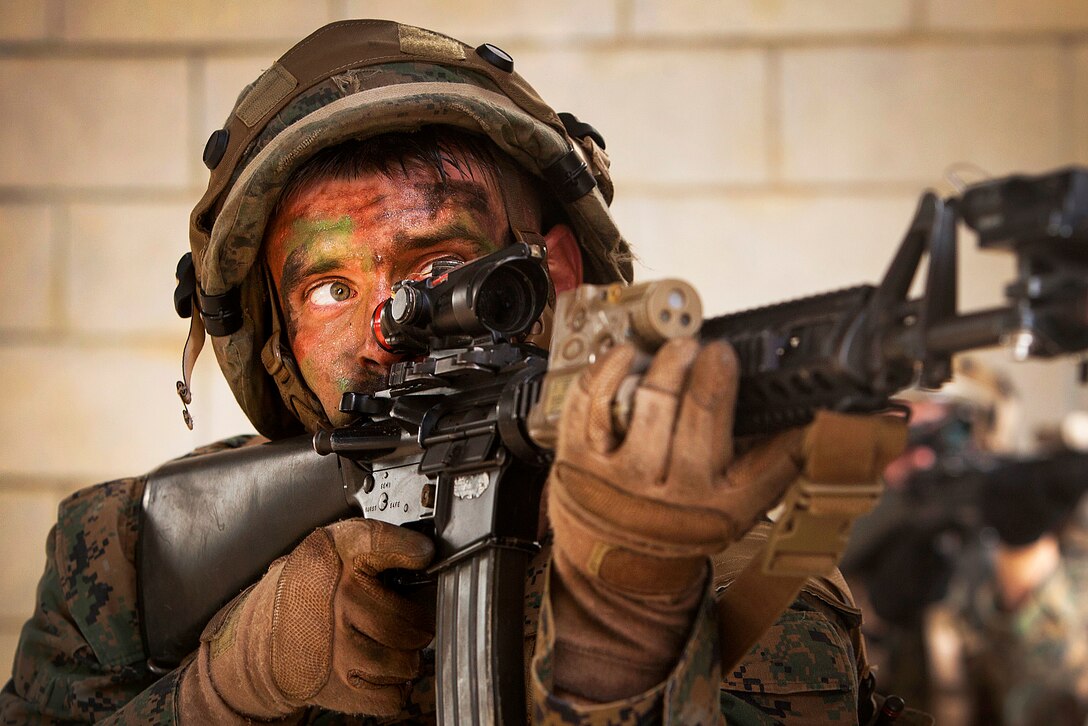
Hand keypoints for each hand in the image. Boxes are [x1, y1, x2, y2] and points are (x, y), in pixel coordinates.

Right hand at [179, 518, 434, 719]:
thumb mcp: (336, 547)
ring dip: (407, 656)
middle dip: (421, 621)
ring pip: (406, 662)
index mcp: (338, 558)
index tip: (424, 553)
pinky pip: (392, 697)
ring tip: (392, 643)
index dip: (410, 548)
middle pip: (412, 622)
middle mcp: (339, 603)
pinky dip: (393, 687)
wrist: (261, 638)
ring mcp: (338, 650)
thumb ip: (380, 544)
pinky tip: (380, 667)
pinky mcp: (337, 688)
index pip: (380, 543)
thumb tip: (429, 555)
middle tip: (412, 616)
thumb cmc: (308, 590)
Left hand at [546, 338, 904, 701]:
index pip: (750, 446)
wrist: (619, 567)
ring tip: (678, 348)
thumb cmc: (685, 523)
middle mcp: (674, 496)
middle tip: (711, 347)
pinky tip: (628, 354)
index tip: (736, 357)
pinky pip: (593, 404)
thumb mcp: (741, 505)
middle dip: (706, 369)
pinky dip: (610, 370)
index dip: (747, 397)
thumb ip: (778, 462)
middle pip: (696, 413)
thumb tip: (820, 416)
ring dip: (666, 364)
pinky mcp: (579, 464)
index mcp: (723, 505)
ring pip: (649, 403)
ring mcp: (622, 480)